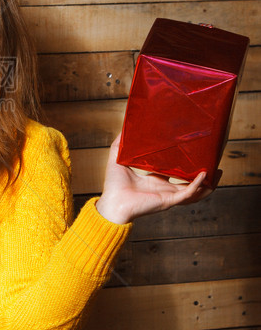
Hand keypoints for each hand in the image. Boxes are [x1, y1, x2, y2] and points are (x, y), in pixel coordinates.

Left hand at [95, 135, 212, 224]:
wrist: (112, 202)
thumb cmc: (113, 185)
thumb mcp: (118, 158)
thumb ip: (121, 143)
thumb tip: (125, 127)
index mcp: (155, 181)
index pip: (174, 174)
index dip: (185, 165)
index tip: (192, 153)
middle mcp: (164, 189)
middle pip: (190, 184)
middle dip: (203, 175)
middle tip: (212, 163)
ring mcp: (168, 196)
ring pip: (195, 192)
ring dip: (207, 183)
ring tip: (218, 172)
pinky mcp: (168, 200)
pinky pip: (188, 194)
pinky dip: (197, 186)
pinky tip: (203, 175)